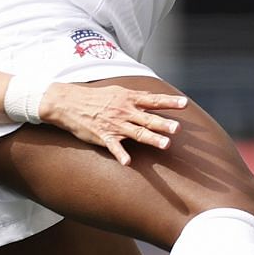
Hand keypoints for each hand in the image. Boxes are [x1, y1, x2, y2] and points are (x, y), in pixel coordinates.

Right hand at [38, 82, 186, 165]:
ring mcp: (114, 124)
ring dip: (151, 139)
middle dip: (164, 124)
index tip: (184, 103)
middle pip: (148, 119)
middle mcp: (124, 111)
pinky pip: (114, 146)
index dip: (169, 102)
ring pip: (136, 133)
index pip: (153, 100)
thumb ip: (136, 96)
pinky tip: (128, 162)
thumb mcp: (117, 92)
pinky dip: (120, 154)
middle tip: (178, 128)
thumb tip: (153, 96)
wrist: (68, 102)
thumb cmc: (95, 97)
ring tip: (165, 144)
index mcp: (129, 99)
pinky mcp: (103, 136)